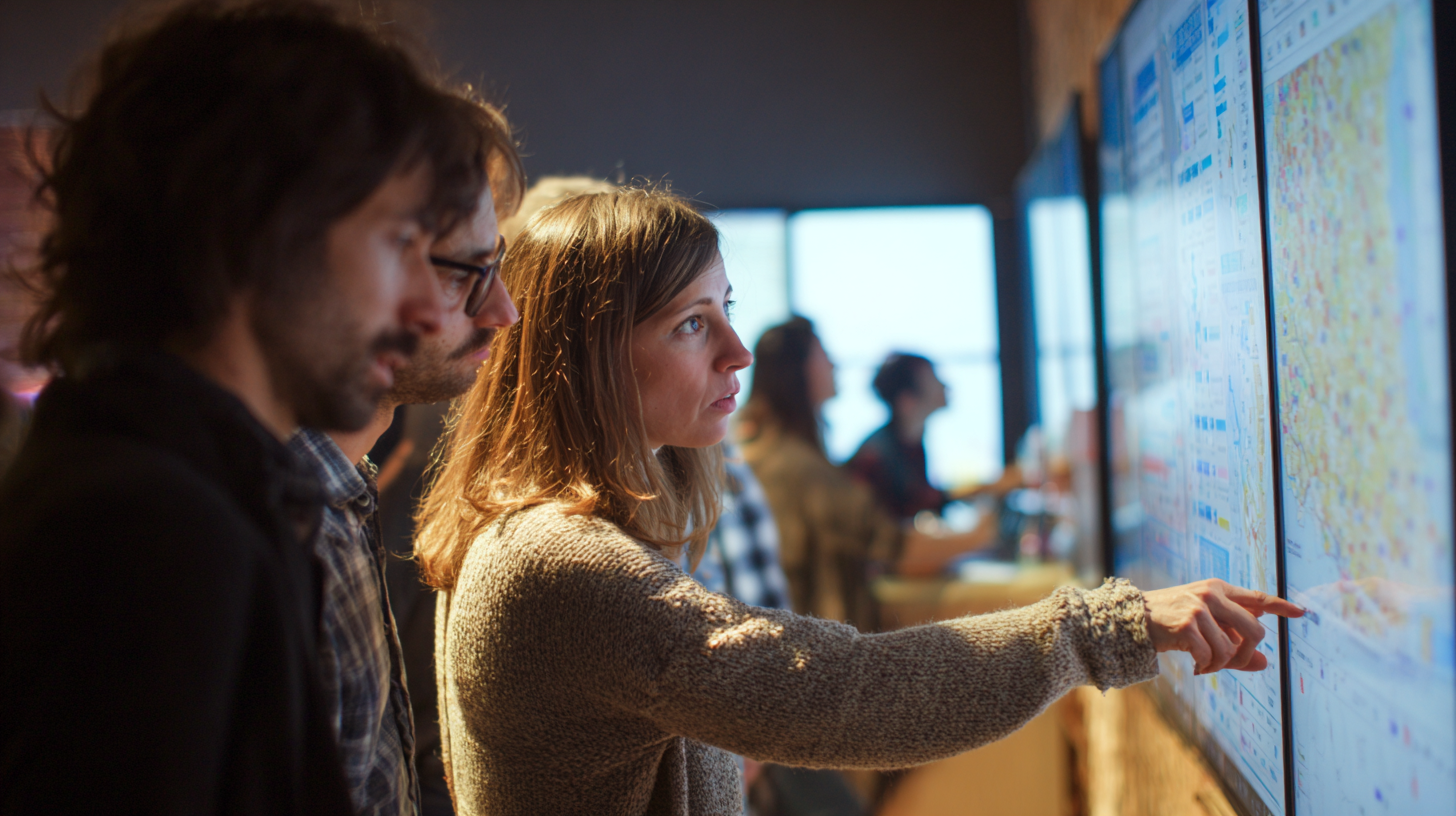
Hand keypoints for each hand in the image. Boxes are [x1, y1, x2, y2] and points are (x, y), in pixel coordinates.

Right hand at [1144, 579, 1303, 673]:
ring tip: (1204, 664)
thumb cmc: (1171, 621)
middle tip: (1233, 663)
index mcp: (1219, 588)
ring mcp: (1200, 608)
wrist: (1133, 618)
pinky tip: (1195, 665)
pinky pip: (1211, 655)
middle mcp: (1212, 594)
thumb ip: (1234, 641)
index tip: (1301, 613)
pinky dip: (1206, 666)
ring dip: (1220, 664)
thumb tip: (1264, 663)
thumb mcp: (1204, 626)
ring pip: (1231, 648)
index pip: (1257, 597)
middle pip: (1255, 630)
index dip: (1281, 606)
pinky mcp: (1188, 625)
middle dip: (1248, 654)